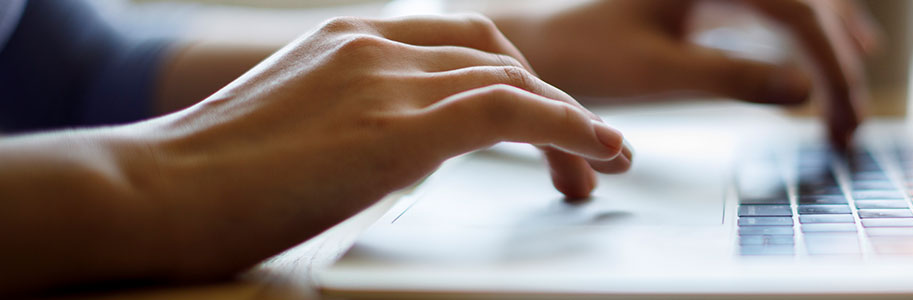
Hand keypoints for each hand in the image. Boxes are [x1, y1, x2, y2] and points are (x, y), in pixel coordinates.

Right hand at [127, 14, 628, 277]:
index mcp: (347, 41)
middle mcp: (372, 45)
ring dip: (571, 122)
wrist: (149, 194)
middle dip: (549, 102)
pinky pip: (511, 109)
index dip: (514, 81)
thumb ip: (355, 129)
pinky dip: (568, 126)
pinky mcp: (398, 126)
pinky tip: (598, 151)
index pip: (459, 43)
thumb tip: (398, 159)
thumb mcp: (294, 135)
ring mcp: (384, 79)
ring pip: (512, 78)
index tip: (542, 124)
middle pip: (495, 54)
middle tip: (583, 157)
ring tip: (602, 165)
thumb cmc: (205, 185)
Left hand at [496, 0, 879, 149]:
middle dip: (838, 59)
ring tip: (848, 108)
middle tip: (849, 127)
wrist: (534, 40)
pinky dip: (808, 35)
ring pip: (797, 1)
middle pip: (807, 1)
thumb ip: (731, 76)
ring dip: (831, 46)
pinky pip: (777, 6)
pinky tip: (829, 62)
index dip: (830, 64)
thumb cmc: (579, 52)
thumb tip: (806, 91)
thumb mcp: (654, 71)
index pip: (796, 9)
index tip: (842, 120)